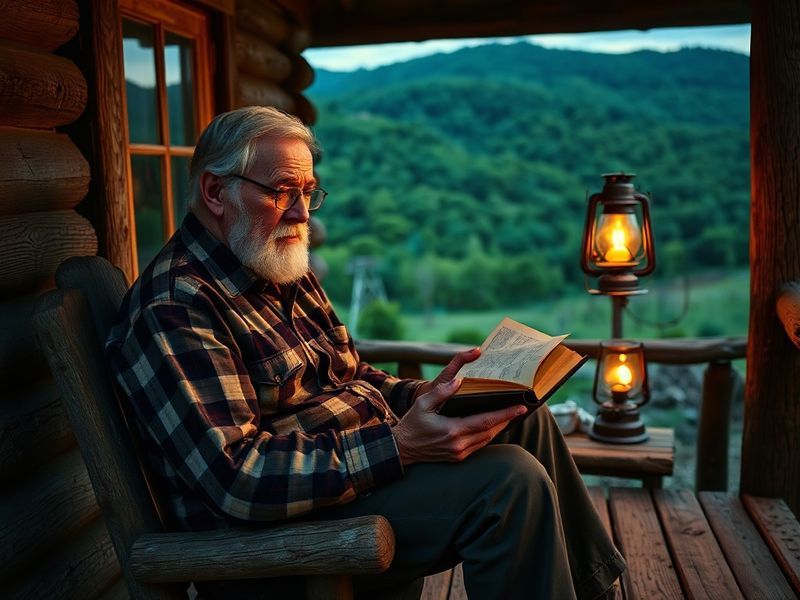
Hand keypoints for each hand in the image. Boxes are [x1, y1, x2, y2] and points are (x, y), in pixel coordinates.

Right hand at [393, 348, 525, 464]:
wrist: (402, 449)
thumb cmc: (412, 424)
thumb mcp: (422, 404)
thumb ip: (441, 392)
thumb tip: (458, 381)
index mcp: (452, 430)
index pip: (486, 421)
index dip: (505, 414)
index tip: (520, 407)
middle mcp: (459, 444)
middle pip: (491, 432)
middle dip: (507, 420)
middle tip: (521, 408)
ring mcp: (459, 453)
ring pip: (487, 440)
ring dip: (499, 428)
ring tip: (510, 415)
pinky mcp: (458, 457)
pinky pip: (479, 445)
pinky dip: (488, 435)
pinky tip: (493, 426)